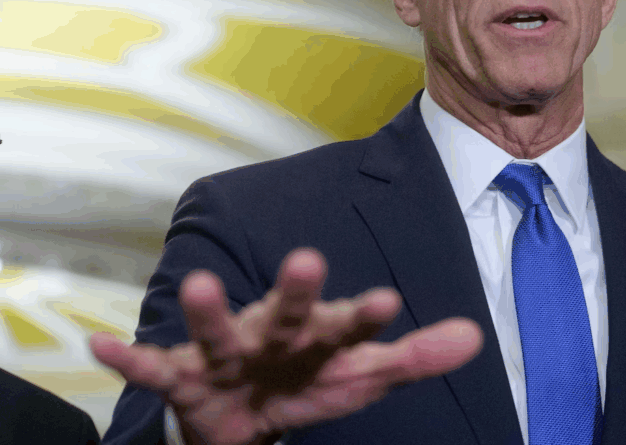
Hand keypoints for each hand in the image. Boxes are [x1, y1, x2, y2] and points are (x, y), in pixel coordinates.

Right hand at [90, 248, 482, 444]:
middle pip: (289, 315)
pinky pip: (155, 369)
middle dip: (297, 293)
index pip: (348, 327)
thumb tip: (475, 336)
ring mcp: (229, 353)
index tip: (388, 301)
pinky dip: (130, 359)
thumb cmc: (310, 382)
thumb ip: (413, 358)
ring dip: (208, 311)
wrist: (248, 414)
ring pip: (220, 332)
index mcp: (321, 338)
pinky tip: (102, 346)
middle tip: (306, 260)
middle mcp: (275, 335)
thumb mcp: (363, 379)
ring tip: (197, 283)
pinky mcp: (186, 376)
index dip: (365, 317)